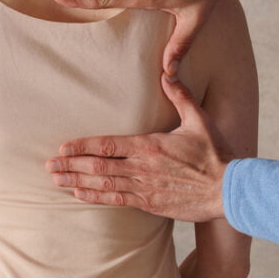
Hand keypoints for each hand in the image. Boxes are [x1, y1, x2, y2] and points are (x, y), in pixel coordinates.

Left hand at [44, 72, 234, 221]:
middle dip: (70, 165)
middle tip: (49, 165)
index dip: (82, 147)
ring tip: (55, 179)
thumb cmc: (216, 154)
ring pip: (102, 185)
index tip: (63, 147)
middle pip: (97, 166)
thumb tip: (168, 72)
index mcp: (150, 145)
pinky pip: (116, 200)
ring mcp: (144, 187)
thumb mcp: (199, 119)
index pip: (107, 145)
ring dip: (76, 182)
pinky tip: (78, 194)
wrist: (229, 189)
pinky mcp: (150, 204)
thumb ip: (180, 96)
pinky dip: (95, 197)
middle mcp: (142, 167)